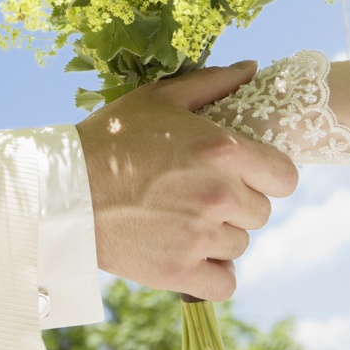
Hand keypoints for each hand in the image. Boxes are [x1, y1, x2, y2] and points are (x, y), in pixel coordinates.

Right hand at [76, 61, 297, 300]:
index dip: (268, 173)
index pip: (285, 176)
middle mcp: (219, 195)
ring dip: (221, 234)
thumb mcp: (160, 99)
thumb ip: (212, 82)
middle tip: (201, 190)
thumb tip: (252, 67)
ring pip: (241, 244)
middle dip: (239, 202)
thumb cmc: (112, 137)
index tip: (245, 172)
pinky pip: (225, 282)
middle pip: (261, 212)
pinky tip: (189, 251)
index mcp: (222, 150)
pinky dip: (212, 272)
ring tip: (183, 216)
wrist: (64, 190)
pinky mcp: (180, 273)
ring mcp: (200, 237)